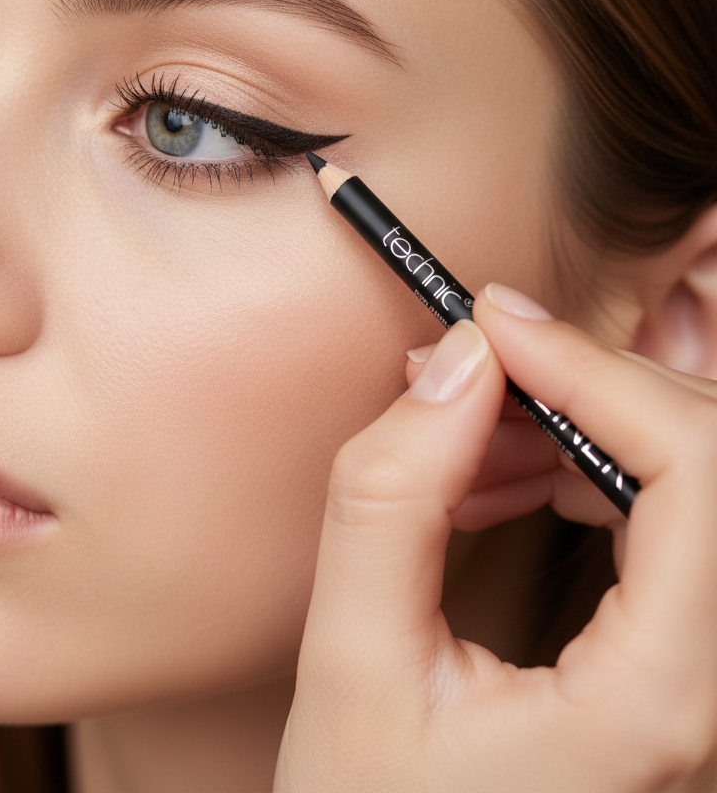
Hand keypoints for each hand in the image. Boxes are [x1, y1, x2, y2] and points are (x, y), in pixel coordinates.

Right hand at [274, 284, 716, 792]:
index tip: (492, 327)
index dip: (595, 370)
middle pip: (713, 464)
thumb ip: (389, 499)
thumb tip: (455, 363)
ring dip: (577, 423)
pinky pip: (664, 521)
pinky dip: (578, 468)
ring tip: (461, 431)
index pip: (703, 473)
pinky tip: (491, 478)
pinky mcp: (677, 666)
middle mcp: (714, 692)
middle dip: (586, 386)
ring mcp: (704, 681)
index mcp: (660, 703)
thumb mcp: (349, 659)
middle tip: (465, 368)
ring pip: (693, 483)